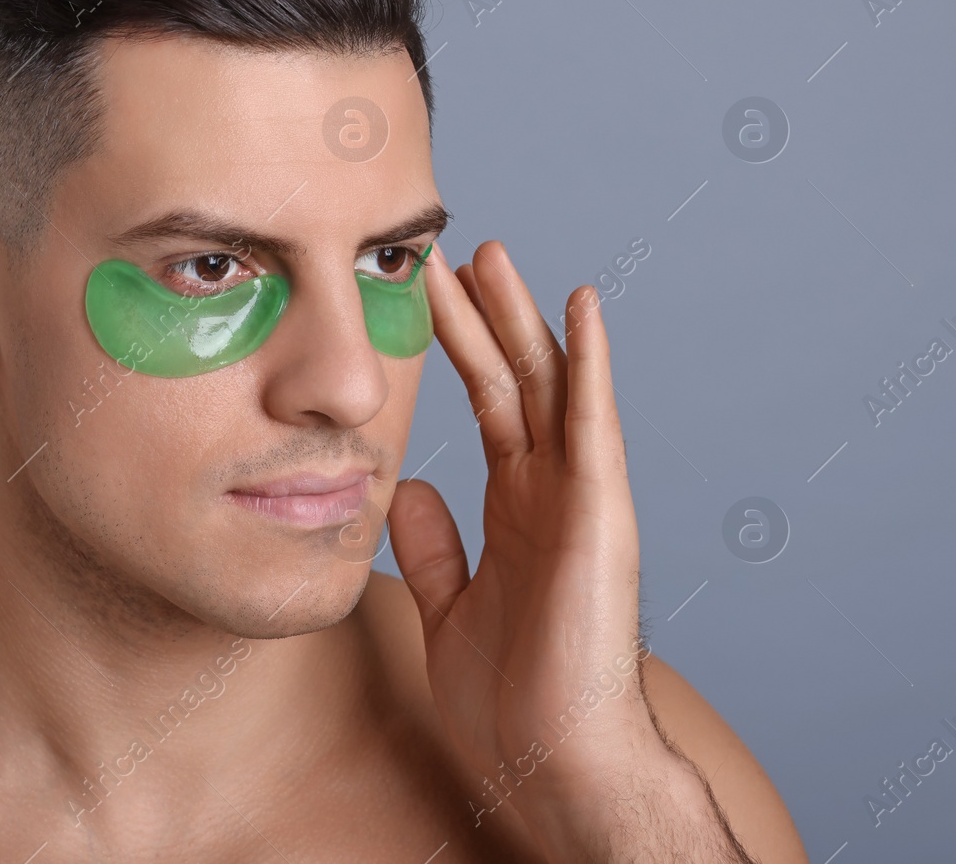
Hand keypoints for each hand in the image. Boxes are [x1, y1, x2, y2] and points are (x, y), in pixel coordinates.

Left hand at [389, 240, 745, 857]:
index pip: (487, 407)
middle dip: (485, 316)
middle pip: (516, 381)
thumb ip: (435, 545)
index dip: (459, 349)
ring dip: (524, 319)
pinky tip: (581, 305)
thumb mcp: (449, 605)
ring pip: (549, 386)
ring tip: (498, 256)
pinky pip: (593, 425)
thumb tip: (410, 488)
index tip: (426, 296)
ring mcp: (581, 498)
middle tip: (456, 252)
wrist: (551, 758)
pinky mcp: (601, 513)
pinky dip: (589, 363)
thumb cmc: (510, 697)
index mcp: (518, 509)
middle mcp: (552, 492)